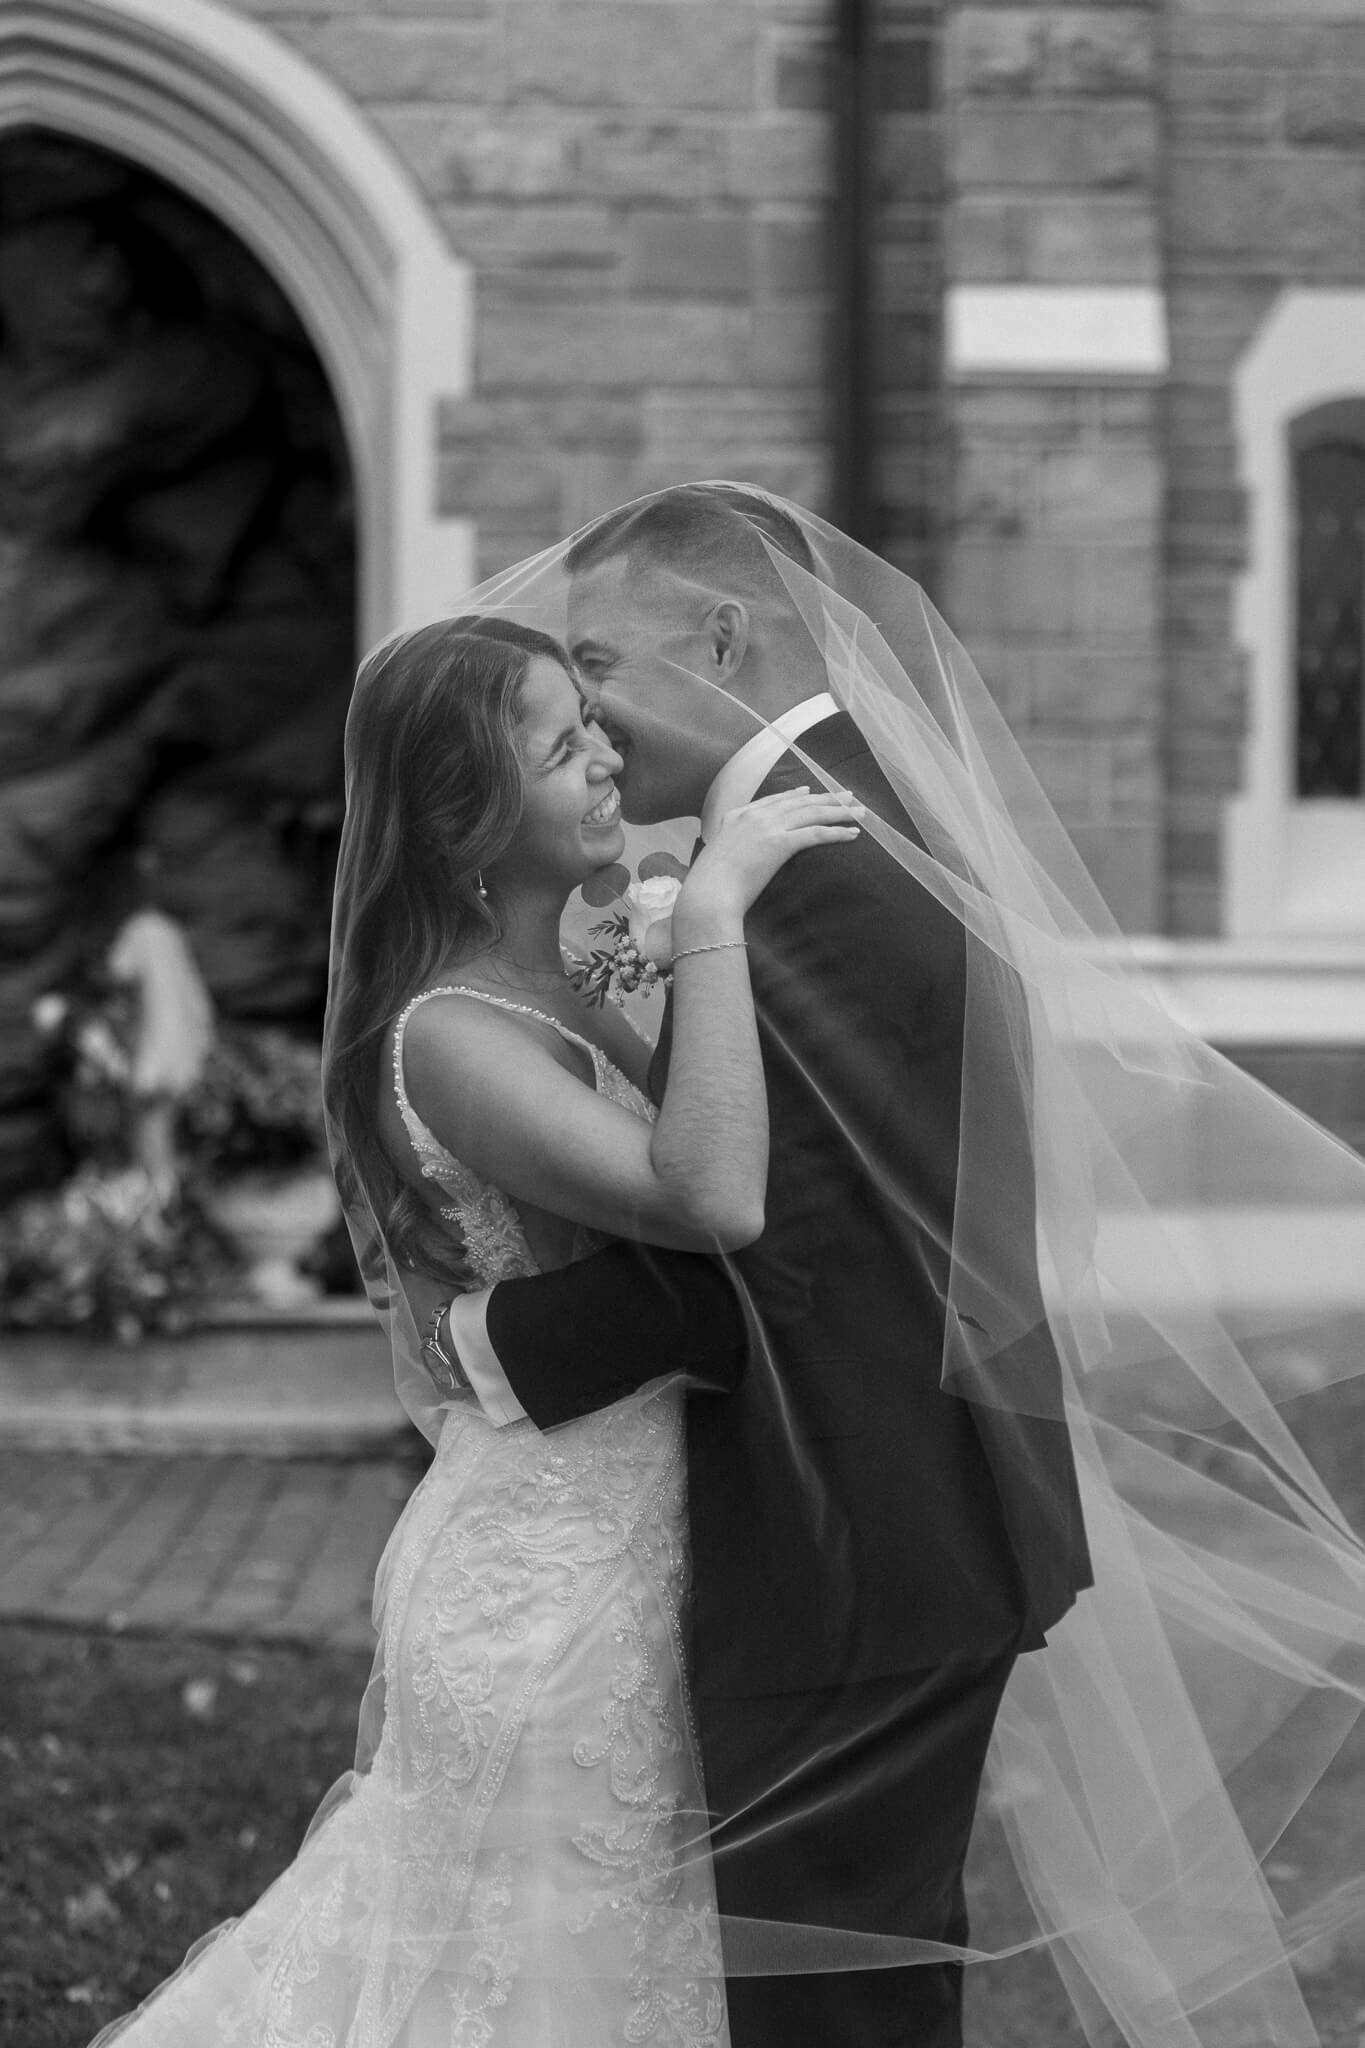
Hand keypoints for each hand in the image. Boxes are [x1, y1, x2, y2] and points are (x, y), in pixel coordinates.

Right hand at [675, 787, 863, 940]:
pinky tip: (852, 834)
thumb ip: (732, 850)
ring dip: (838, 811)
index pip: (773, 800)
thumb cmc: (709, 886)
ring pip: (811, 813)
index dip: (795, 795)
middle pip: (798, 802)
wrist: (708, 895)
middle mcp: (753, 816)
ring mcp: (766, 827)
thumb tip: (741, 859)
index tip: (810, 792)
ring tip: (859, 812)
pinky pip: (816, 833)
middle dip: (825, 798)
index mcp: (736, 816)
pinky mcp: (779, 844)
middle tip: (846, 796)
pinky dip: (836, 832)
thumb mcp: (717, 858)